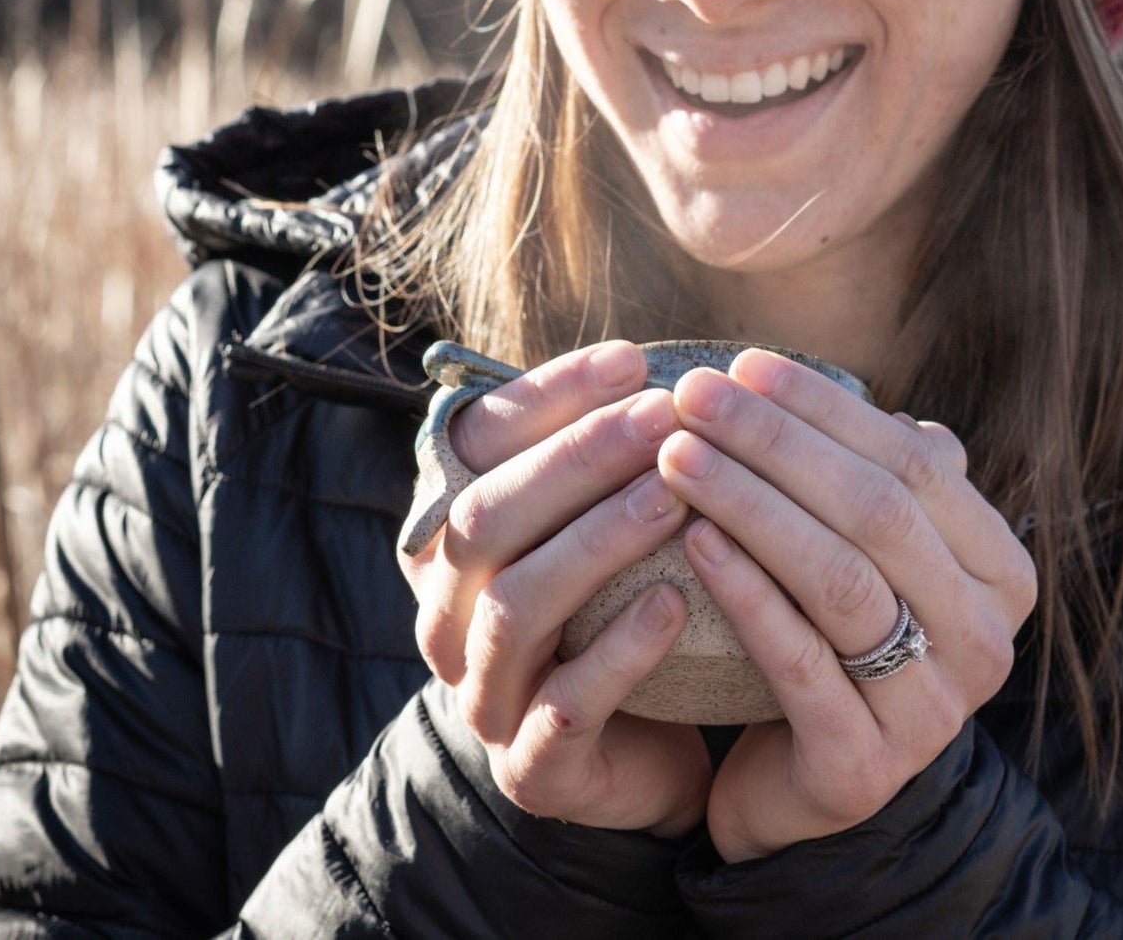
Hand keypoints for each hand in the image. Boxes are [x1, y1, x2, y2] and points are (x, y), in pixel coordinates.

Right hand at [397, 340, 710, 834]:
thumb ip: (601, 454)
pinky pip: (566, 703)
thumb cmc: (619, 607)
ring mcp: (481, 690)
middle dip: (576, 459)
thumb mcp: (599, 521)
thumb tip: (649, 359)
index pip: (475, 444)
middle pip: (487, 518)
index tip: (631, 359)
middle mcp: (446, 609)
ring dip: (597, 543)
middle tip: (662, 416)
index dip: (547, 396)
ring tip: (674, 498)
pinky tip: (676, 601)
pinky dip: (621, 649)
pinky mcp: (529, 764)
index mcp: (451, 534)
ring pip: (517, 605)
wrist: (641, 753)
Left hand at [657, 349, 1036, 861]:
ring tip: (677, 456)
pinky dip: (743, 591)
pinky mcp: (862, 769)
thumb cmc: (831, 634)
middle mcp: (984, 644)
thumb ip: (885, 480)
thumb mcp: (871, 551)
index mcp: (1000, 574)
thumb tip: (891, 405)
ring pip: (838, 580)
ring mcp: (931, 713)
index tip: (742, 364)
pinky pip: (797, 662)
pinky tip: (690, 538)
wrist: (795, 780)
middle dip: (775, 442)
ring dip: (749, 504)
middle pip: (876, 513)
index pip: (912, 464)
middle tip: (693, 396)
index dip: (824, 408)